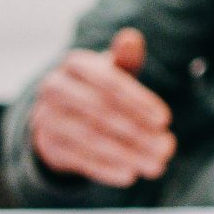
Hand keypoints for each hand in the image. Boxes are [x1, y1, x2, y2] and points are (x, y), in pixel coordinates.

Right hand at [28, 28, 176, 187]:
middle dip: (137, 133)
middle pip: (100, 112)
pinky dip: (105, 169)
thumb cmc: (99, 87)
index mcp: (75, 64)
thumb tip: (131, 37)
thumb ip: (126, 58)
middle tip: (167, 148)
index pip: (109, 83)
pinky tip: (130, 175)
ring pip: (89, 137)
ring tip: (156, 166)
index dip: (139, 102)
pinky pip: (77, 158)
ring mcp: (46, 116)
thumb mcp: (113, 71)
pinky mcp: (46, 143)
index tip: (165, 120)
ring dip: (126, 154)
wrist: (61, 114)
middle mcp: (54, 87)